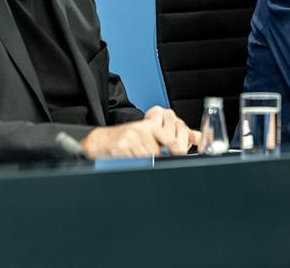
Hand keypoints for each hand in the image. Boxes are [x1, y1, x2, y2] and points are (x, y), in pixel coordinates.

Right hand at [79, 106, 197, 157]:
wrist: (100, 140)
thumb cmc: (126, 139)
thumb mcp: (145, 135)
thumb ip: (164, 140)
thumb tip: (189, 144)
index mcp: (150, 125)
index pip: (169, 139)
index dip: (177, 149)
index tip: (181, 155)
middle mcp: (141, 130)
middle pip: (158, 153)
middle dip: (157, 160)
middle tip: (151, 161)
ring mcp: (130, 139)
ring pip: (147, 158)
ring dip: (145, 163)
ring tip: (137, 159)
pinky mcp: (120, 148)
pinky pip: (134, 161)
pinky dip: (134, 164)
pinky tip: (129, 160)